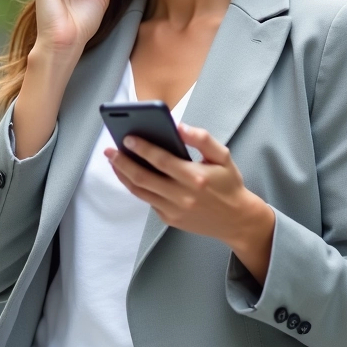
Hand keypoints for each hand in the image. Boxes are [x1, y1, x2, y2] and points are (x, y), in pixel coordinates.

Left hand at [106, 124, 275, 282]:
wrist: (236, 220)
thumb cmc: (229, 184)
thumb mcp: (223, 156)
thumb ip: (202, 139)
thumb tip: (179, 126)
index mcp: (196, 177)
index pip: (162, 160)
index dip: (142, 148)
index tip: (128, 137)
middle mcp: (182, 196)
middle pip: (144, 178)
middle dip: (123, 162)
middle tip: (110, 150)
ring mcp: (174, 210)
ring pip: (140, 191)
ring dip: (124, 175)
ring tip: (114, 161)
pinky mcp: (169, 219)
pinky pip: (148, 201)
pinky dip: (137, 187)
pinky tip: (130, 175)